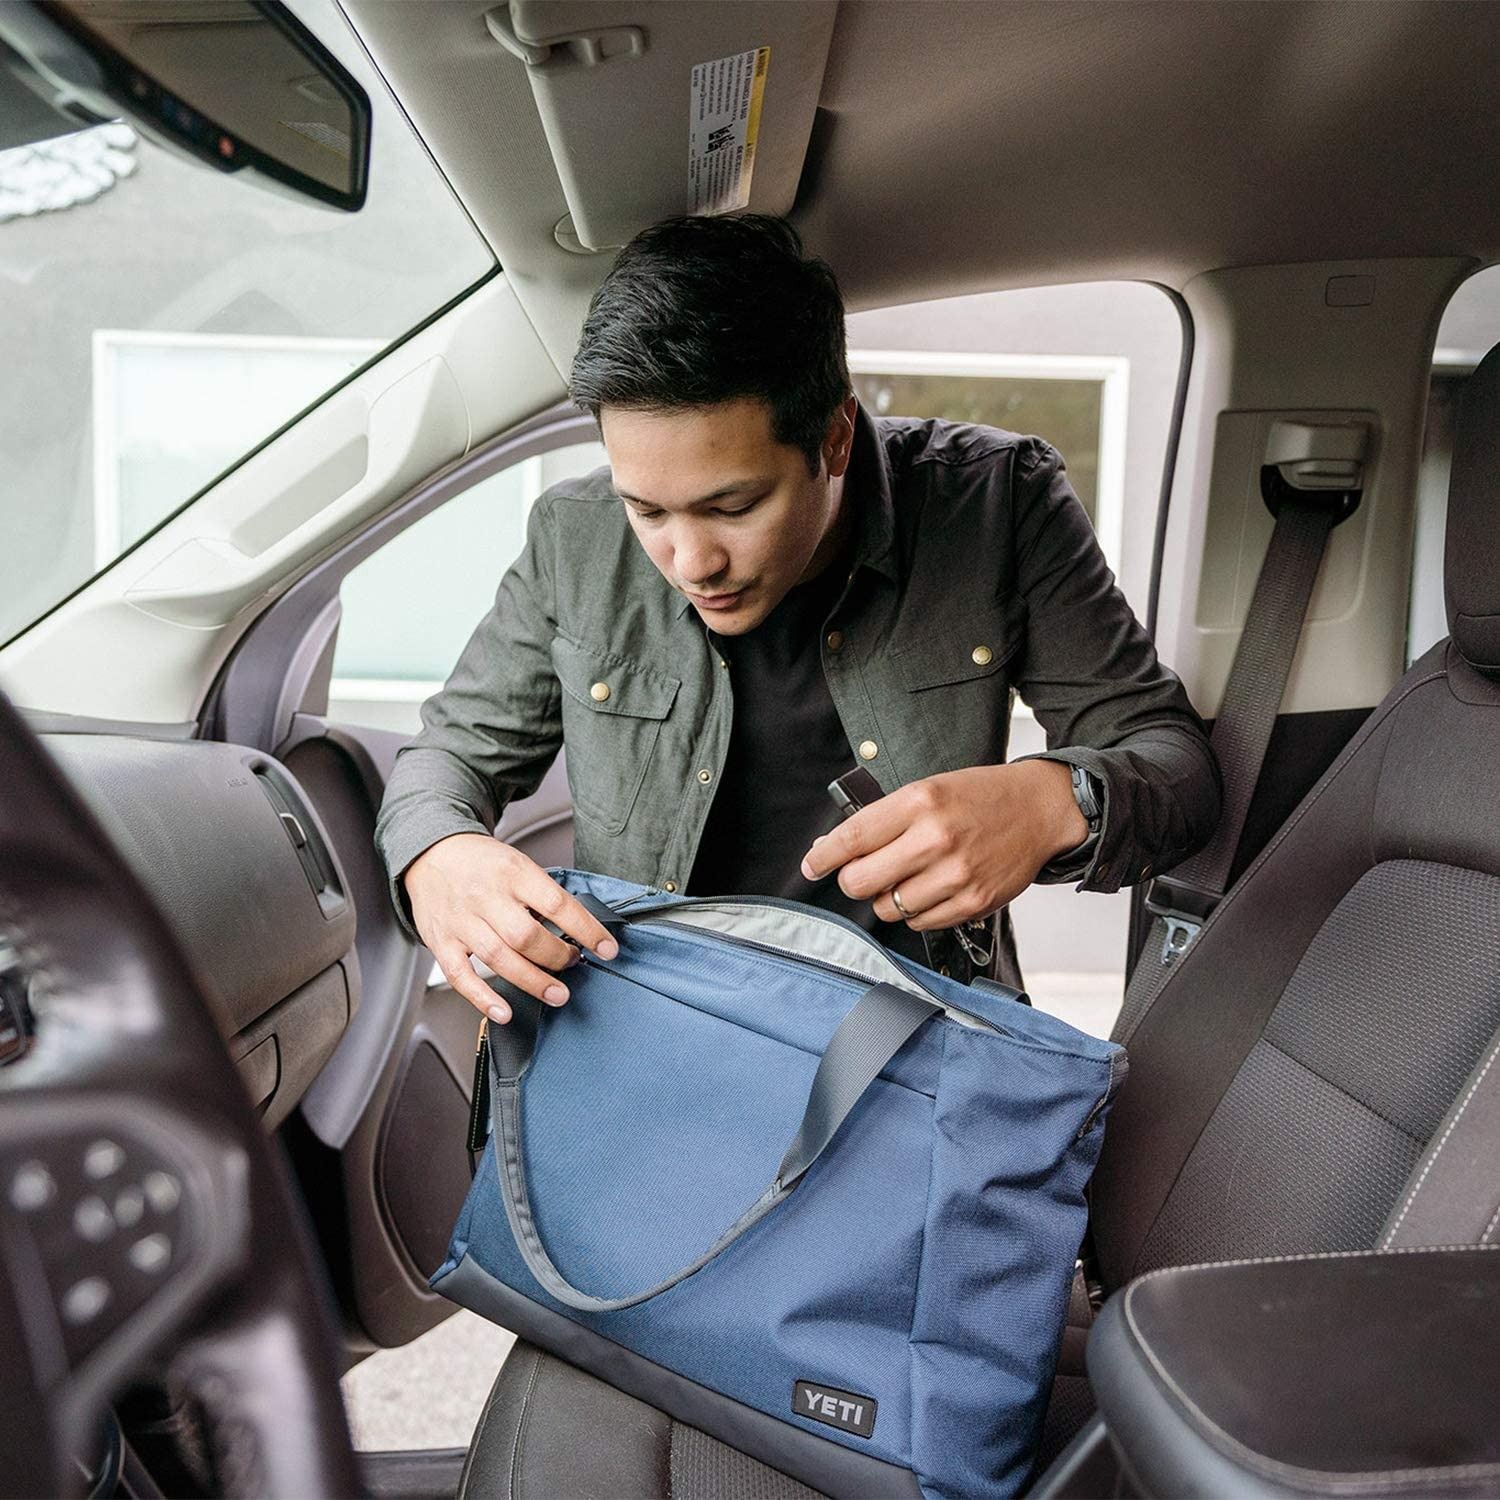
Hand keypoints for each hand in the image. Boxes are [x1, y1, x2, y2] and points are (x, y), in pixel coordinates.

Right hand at [403, 833, 617, 1022]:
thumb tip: (579, 930)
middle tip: (573, 964)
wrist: (431, 853)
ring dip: (532, 981)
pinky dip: (483, 998)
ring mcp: (461, 921)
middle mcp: (486, 896)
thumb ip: (543, 894)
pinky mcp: (441, 942)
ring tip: (556, 993)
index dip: (587, 930)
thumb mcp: (518, 863)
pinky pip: (461, 976)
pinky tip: (505, 1011)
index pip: (557, 905)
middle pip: (526, 936)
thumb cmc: (482, 863)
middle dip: (558, 958)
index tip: (607, 948)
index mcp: (513, 873)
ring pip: (498, 958)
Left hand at [799, 762, 1087, 929]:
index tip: (811, 865)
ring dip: (886, 899)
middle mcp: (935, 839)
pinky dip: (915, 912)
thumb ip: (883, 820)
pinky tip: (930, 890)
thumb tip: (832, 849)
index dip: (823, 856)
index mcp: (918, 803)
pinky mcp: (973, 902)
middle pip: (860, 881)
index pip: (852, 838)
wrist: (1039, 809)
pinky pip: (919, 923)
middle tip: (859, 875)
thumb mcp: (927, 789)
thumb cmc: (977, 797)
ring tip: (905, 879)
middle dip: (852, 881)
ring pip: (888, 908)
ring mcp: (956, 875)